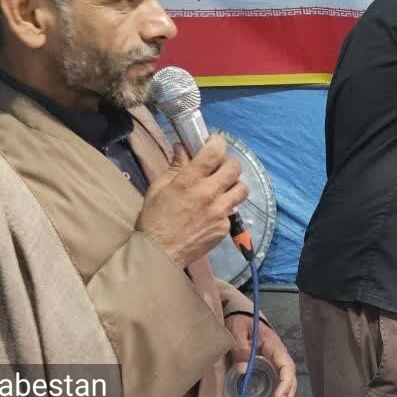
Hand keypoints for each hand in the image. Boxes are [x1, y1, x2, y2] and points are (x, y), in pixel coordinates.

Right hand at [137, 135, 247, 267]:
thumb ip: (175, 167)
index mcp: (190, 181)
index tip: (215, 142)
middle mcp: (209, 194)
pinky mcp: (225, 227)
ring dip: (233, 185)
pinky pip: (232, 210)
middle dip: (228, 163)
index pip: (214, 153)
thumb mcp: (158, 188)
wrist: (160, 253)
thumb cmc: (155, 219)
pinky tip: (212, 212)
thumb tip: (182, 148)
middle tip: (218, 168)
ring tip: (221, 189)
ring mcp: (220, 212)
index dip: (217, 143)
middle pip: (234, 168)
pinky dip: (225, 208)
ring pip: (242, 188)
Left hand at [226, 314, 297, 396]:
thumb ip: (240, 348)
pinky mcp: (269, 369)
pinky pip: (276, 386)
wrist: (241, 317)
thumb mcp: (238, 331)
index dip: (285, 385)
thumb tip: (244, 369)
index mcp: (275, 347)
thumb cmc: (241, 322)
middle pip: (290, 381)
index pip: (287, 367)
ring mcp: (275, 364)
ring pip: (286, 386)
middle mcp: (279, 357)